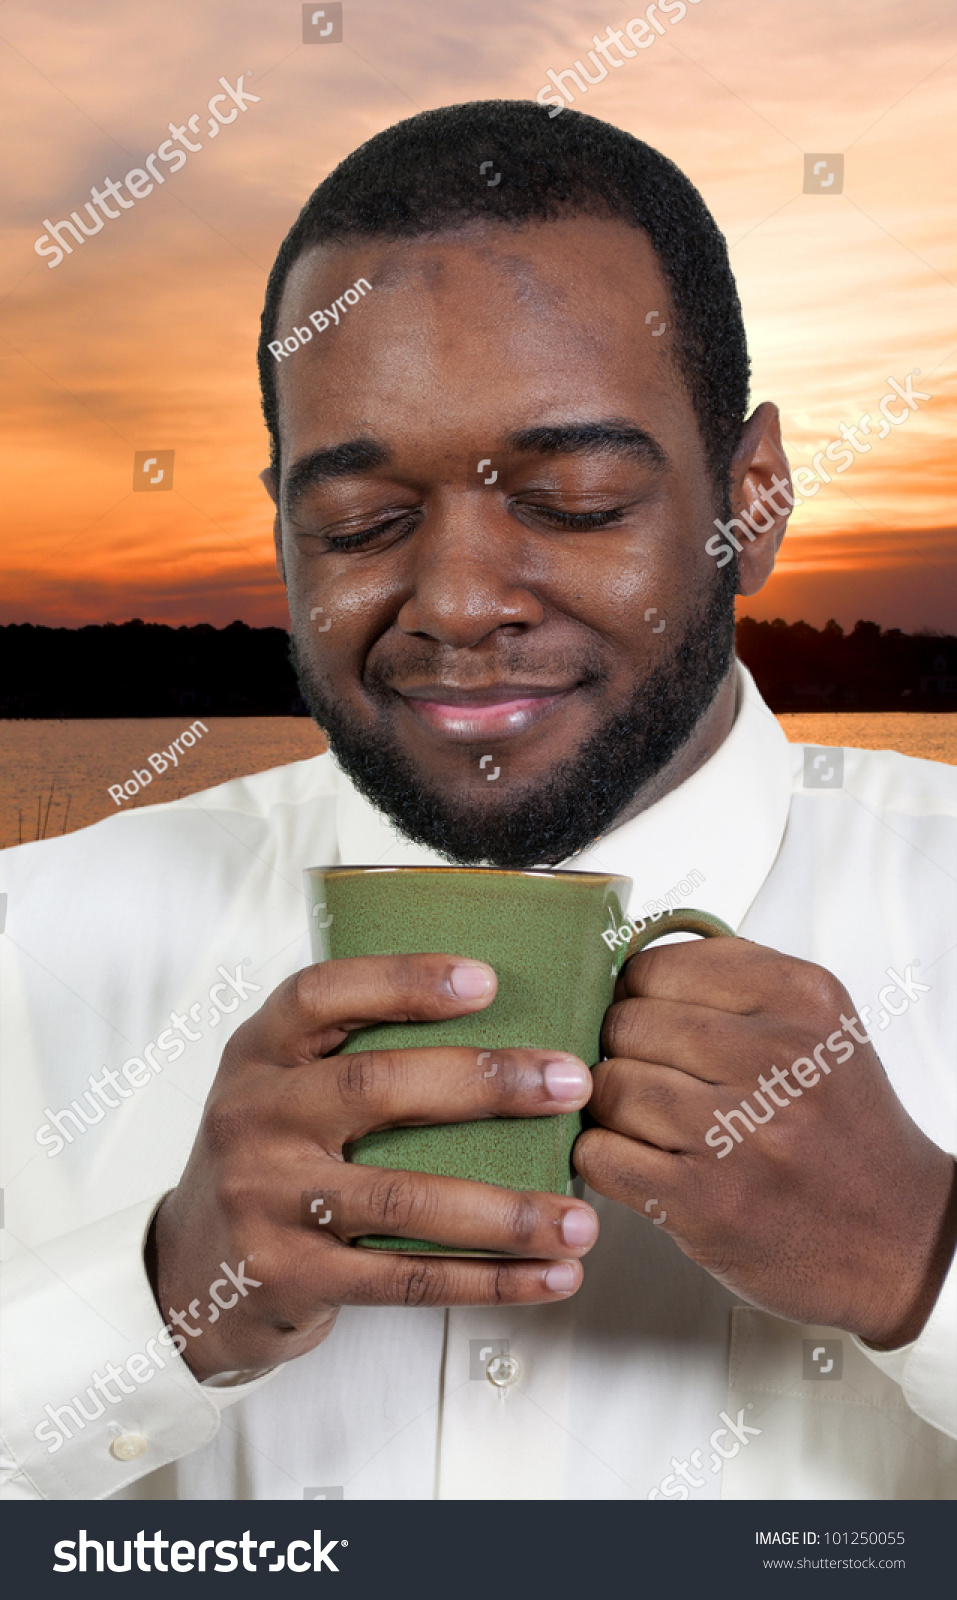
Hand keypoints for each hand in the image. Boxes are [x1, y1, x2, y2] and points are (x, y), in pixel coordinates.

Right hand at [150, 955, 597, 1379]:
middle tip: (570, 1083)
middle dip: (486, 1082)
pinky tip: (546, 1275)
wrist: (190, 1275)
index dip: (404, 980)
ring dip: (504, 1211)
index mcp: (259, 1054)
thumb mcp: (282, 1087)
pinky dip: (486, 1279)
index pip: (323, 995)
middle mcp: (256, 1118)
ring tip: (578, 1217)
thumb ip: (354, 1052)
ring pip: (401, 1200)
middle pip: (374, 1087)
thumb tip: (505, 1023)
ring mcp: (267, 1200)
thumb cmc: (267, 1161)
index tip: (487, 980)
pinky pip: (402, 1280)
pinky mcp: (289, 1276)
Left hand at [574, 938, 956, 1348]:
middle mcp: (778, 1059)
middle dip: (621, 1051)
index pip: (659, 966)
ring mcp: (741, 1134)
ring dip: (610, 1107)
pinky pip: (601, 1154)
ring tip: (645, 1121)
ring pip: (610, 1087)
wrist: (900, 1239)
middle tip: (647, 1074)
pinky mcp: (708, 1202)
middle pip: (628, 1024)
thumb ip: (732, 984)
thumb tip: (623, 967)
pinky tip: (637, 1160)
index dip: (635, 995)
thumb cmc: (841, 1129)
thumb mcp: (816, 1027)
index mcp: (804, 999)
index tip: (649, 1019)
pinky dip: (602, 1155)